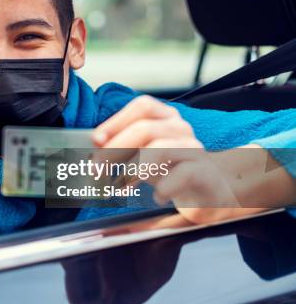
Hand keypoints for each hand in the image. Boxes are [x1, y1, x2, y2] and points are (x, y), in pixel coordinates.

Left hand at [90, 96, 252, 222]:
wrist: (212, 187)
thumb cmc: (171, 167)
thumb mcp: (143, 154)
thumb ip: (121, 148)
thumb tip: (92, 150)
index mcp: (165, 118)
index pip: (142, 107)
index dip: (117, 121)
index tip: (96, 140)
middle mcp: (180, 129)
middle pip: (145, 128)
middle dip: (115, 149)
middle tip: (97, 169)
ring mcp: (194, 149)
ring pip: (161, 148)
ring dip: (133, 168)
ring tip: (120, 185)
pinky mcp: (204, 172)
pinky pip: (183, 173)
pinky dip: (164, 187)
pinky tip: (156, 197)